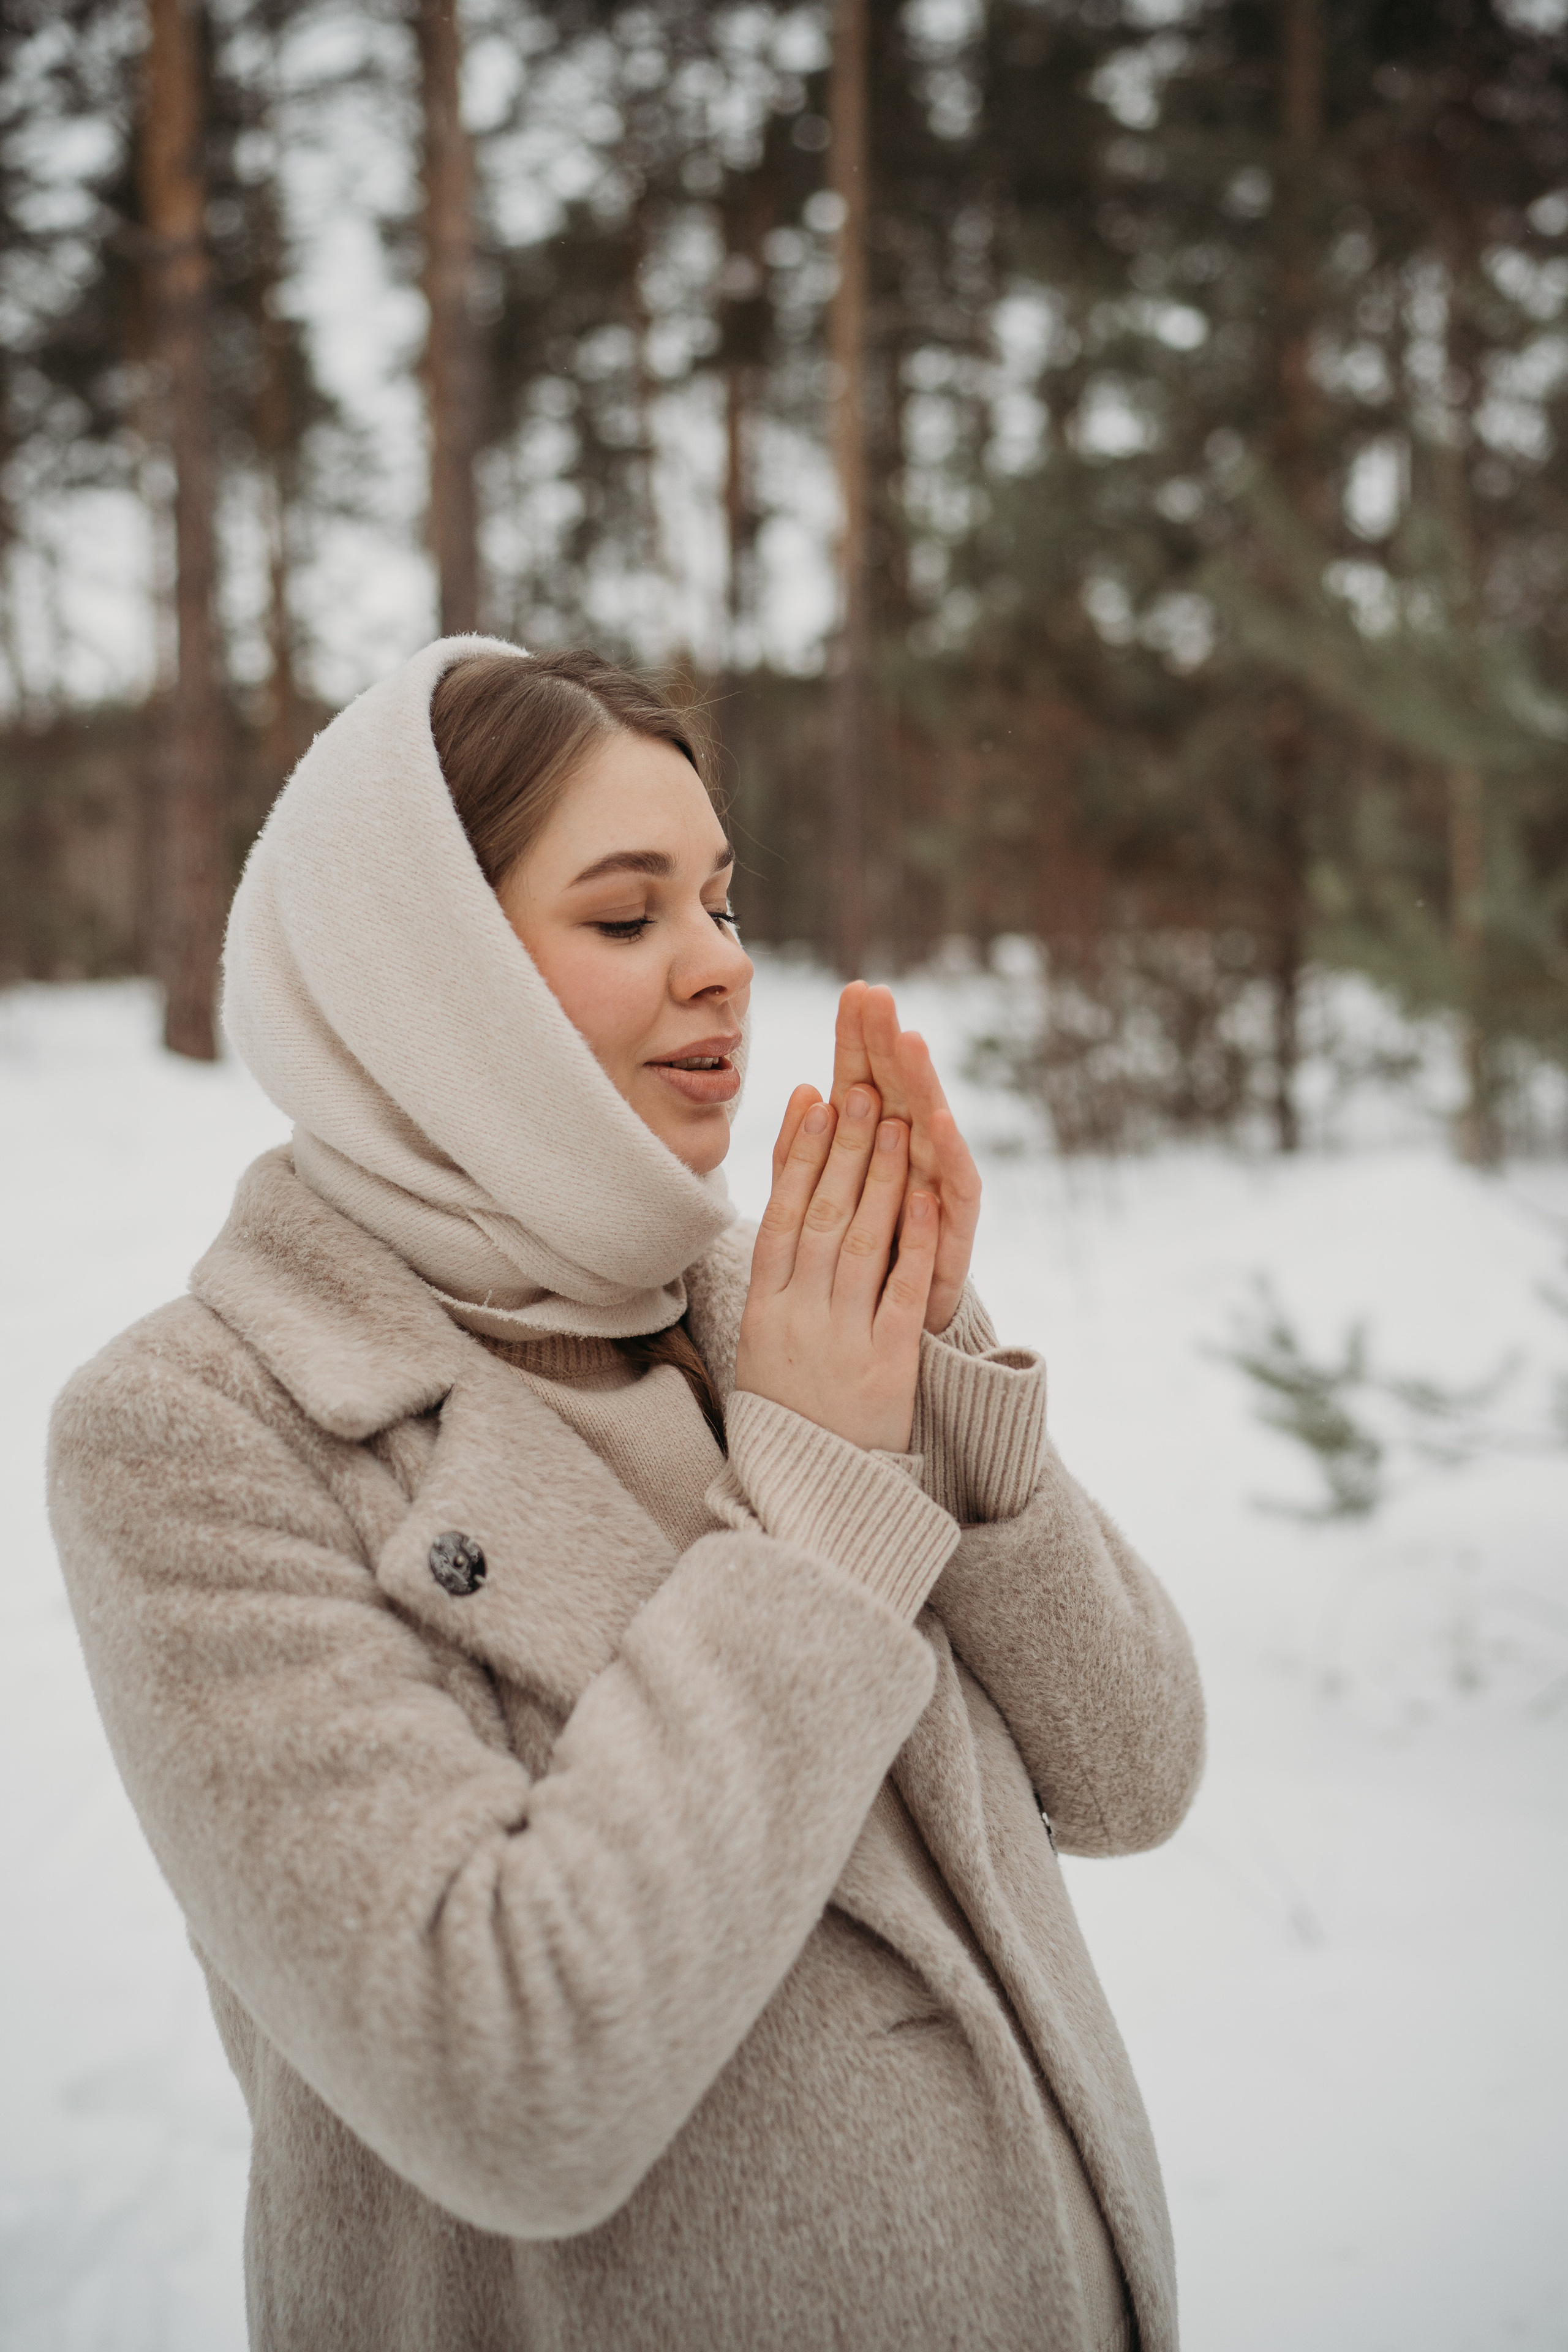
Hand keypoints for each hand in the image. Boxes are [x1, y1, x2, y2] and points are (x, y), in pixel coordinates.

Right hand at [735, 1081, 937, 1452]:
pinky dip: (915, 1244)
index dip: (797, 1155)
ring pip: (861, 1244)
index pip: (780, 1215)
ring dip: (882, 1178)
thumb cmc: (789, 1413)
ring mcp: (841, 1342)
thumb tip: (783, 1209)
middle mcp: (797, 1318)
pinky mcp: (886, 1369)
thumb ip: (775, 1281)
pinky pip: (901, 1295)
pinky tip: (927, 1199)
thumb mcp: (761, 1346)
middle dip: (844, 1149)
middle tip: (863, 1089)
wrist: (810, 1496)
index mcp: (763, 1310)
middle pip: (821, 1217)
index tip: (814, 1099)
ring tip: (898, 1121)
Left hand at [815, 983, 980, 1334]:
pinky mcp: (956, 1236)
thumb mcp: (824, 1207)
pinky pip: (955, 1194)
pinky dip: (947, 1159)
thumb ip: (807, 1153)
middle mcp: (913, 1163)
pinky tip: (937, 1124)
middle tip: (882, 998)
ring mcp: (938, 1195)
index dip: (859, 1040)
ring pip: (930, 1131)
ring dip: (920, 1085)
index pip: (866, 1082)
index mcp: (876, 1151)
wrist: (891, 1344)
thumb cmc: (860, 1269)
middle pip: (901, 1093)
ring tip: (909, 1042)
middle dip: (890, 1044)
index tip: (854, 991)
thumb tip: (805, 1088)